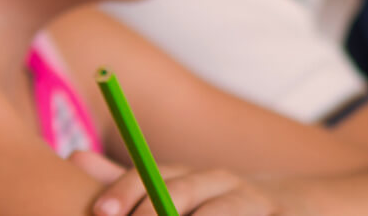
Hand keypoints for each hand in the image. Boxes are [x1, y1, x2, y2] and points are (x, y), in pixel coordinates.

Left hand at [71, 151, 279, 214]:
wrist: (295, 206)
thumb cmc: (215, 205)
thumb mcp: (172, 191)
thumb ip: (125, 182)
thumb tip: (73, 157)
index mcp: (189, 176)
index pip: (152, 177)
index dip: (125, 191)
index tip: (102, 211)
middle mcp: (219, 183)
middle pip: (182, 193)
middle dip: (153, 213)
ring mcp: (253, 202)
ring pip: (221, 212)